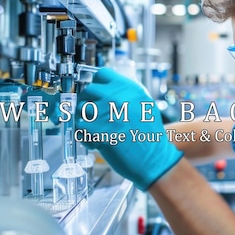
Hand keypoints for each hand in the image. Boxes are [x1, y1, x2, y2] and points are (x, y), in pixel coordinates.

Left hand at [75, 68, 182, 190]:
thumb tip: (106, 89)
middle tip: (94, 117)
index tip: (97, 95)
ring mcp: (106, 112)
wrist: (154, 160)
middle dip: (88, 104)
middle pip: (88, 91)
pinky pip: (80, 128)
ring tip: (97, 132)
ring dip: (85, 121)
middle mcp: (117, 96)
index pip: (102, 74)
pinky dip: (85, 137)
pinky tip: (97, 143)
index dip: (97, 86)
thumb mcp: (145, 105)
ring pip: (81, 109)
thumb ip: (126, 94)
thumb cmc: (150, 136)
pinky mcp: (98, 130)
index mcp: (130, 88)